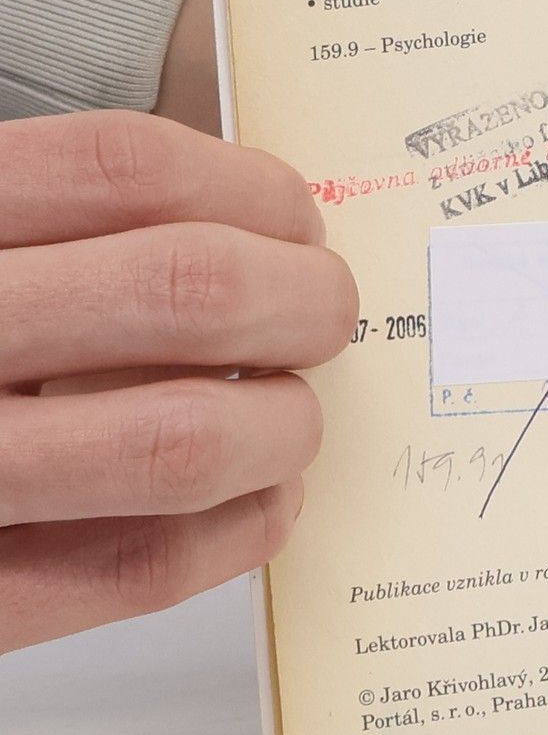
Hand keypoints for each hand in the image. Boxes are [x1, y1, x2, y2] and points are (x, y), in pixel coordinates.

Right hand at [0, 111, 355, 651]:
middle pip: (181, 290)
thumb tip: (226, 224)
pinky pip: (134, 568)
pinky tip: (260, 500)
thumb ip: (36, 226)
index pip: (122, 166)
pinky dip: (237, 529)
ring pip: (176, 441)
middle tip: (325, 312)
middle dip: (300, 300)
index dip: (249, 188)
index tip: (294, 216)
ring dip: (280, 422)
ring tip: (291, 411)